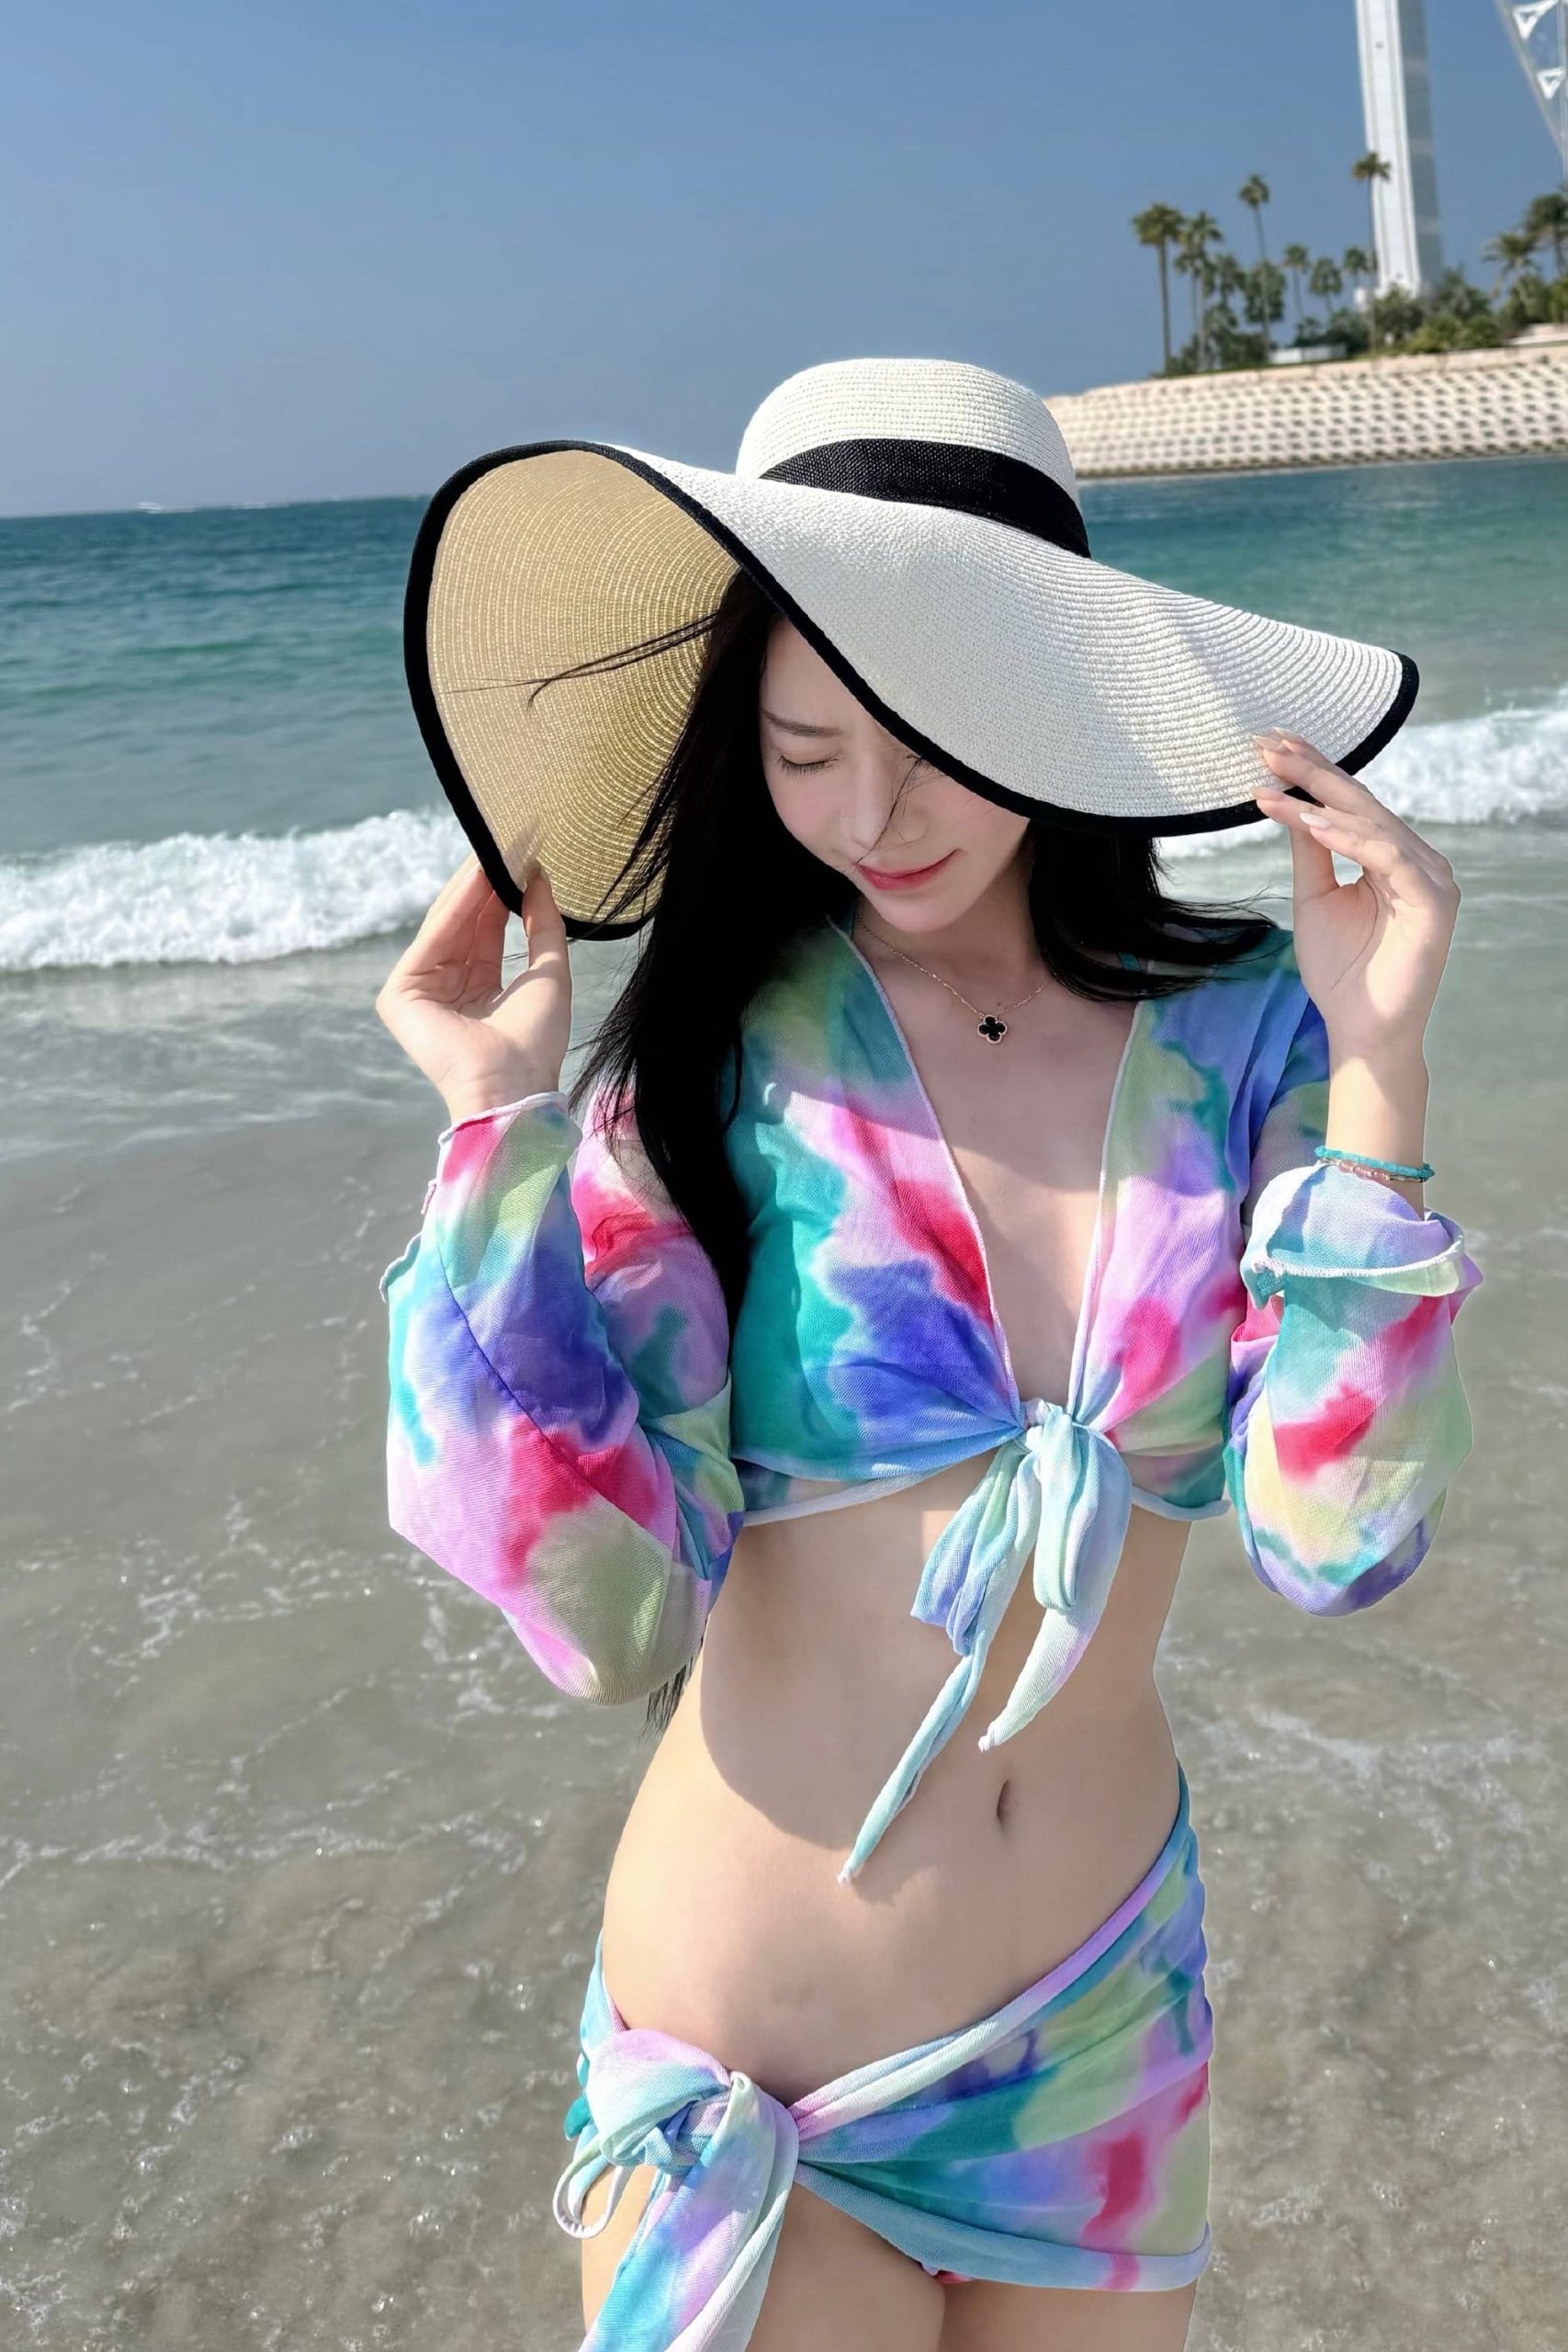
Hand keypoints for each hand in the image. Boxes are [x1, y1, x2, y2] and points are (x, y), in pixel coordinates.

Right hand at [375, 854, 571, 1121]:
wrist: (513, 1084)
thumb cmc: (535, 1043)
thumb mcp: (549, 972)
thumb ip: (543, 924)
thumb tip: (539, 877)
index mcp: (479, 990)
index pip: (486, 929)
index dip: (499, 891)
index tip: (520, 852)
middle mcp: (448, 987)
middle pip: (463, 923)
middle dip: (483, 881)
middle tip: (507, 837)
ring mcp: (422, 991)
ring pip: (446, 925)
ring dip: (470, 885)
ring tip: (495, 846)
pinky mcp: (401, 995)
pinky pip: (432, 938)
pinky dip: (455, 907)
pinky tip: (477, 876)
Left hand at [1249, 730, 1458, 1058]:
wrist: (1361, 1028)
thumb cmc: (1341, 971)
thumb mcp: (1314, 898)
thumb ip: (1310, 850)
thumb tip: (1290, 802)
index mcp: (1391, 857)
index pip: (1350, 804)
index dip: (1312, 772)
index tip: (1270, 744)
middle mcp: (1416, 860)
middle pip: (1362, 804)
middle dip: (1313, 772)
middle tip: (1268, 744)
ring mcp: (1430, 879)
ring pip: (1374, 826)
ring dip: (1322, 802)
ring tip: (1277, 784)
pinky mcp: (1433, 903)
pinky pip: (1388, 859)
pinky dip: (1351, 839)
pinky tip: (1313, 824)